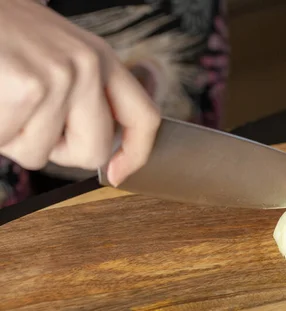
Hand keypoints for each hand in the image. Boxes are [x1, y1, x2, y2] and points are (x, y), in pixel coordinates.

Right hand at [0, 0, 159, 185]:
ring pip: (42, 154)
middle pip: (94, 152)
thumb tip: (99, 145)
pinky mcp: (28, 89)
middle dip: (59, 151)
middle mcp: (89, 67)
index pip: (144, 118)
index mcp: (102, 60)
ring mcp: (61, 78)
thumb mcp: (59, 55)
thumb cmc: (4, 33)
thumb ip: (86, 93)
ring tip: (5, 99)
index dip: (135, 155)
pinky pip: (11, 144)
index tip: (118, 175)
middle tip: (31, 122)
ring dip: (15, 138)